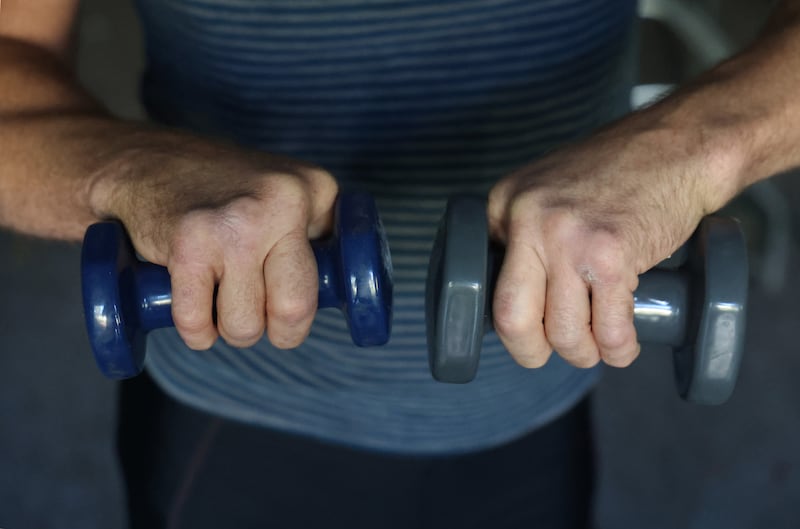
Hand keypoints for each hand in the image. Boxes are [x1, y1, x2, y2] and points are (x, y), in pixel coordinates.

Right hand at [88, 130, 337, 349]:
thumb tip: (339, 292)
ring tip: (220, 300)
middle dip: (278, 332)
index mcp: (315, 189)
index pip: (337, 277)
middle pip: (295, 308)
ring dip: (230, 330)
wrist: (145, 161)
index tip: (289, 308)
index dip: (308, 306)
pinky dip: (195, 331)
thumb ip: (312, 231)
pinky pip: (198, 322)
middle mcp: (282, 201)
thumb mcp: (283, 193)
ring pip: (245, 325)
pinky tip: (193, 307)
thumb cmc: (223, 189)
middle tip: (259, 319)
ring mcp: (235, 223)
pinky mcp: (188, 243)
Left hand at [487, 116, 740, 368]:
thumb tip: (511, 291)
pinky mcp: (613, 256)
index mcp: (504, 204)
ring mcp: (569, 238)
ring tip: (596, 344)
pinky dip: (618, 350)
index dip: (508, 319)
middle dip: (529, 352)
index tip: (528, 326)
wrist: (677, 146)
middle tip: (548, 352)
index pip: (485, 284)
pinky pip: (609, 330)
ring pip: (564, 333)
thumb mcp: (545, 187)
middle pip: (511, 319)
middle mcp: (527, 220)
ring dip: (582, 354)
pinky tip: (622, 344)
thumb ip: (522, 229)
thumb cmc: (614, 172)